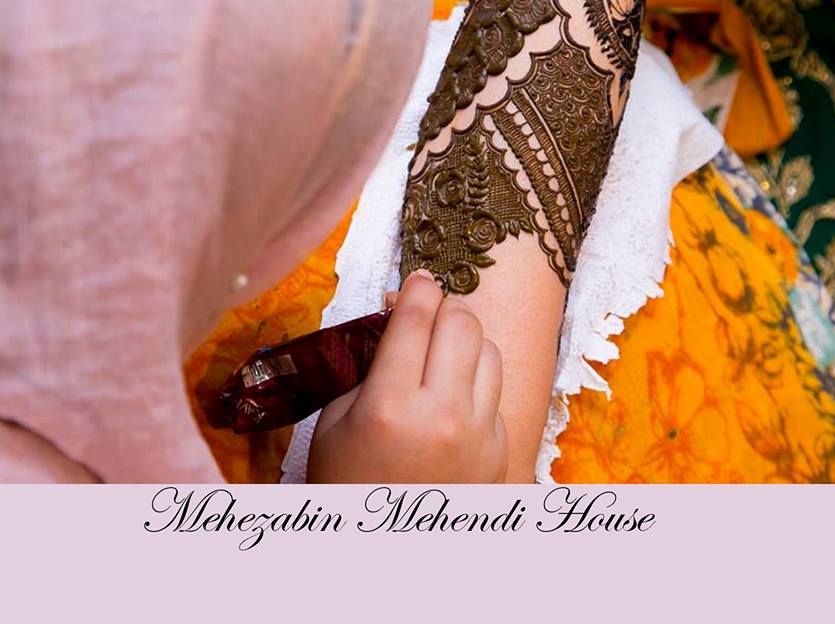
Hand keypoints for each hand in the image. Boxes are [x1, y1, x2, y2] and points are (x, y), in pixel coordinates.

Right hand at [307, 269, 507, 482]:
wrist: (385, 555)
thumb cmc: (347, 485)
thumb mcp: (334, 422)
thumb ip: (366, 367)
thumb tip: (396, 319)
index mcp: (391, 406)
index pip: (417, 319)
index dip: (417, 288)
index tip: (416, 279)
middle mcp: (444, 416)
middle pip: (463, 324)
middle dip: (444, 308)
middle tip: (426, 315)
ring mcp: (480, 435)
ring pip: (489, 350)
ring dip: (465, 340)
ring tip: (441, 354)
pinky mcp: (500, 451)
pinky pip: (496, 390)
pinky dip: (476, 380)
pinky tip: (452, 395)